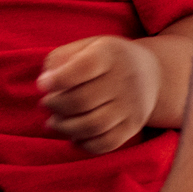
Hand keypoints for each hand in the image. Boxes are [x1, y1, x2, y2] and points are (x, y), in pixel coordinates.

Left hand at [39, 37, 160, 153]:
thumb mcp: (85, 46)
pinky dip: (85, 145)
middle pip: (82, 101)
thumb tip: (45, 84)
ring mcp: (132, 105)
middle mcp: (124, 79)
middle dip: (55, 106)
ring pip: (93, 126)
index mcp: (110, 53)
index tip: (42, 85)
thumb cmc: (105, 59)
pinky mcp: (134, 126)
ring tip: (54, 123)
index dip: (57, 80)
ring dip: (65, 128)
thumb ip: (60, 59)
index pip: (83, 68)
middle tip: (47, 104)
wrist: (150, 73)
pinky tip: (74, 136)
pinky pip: (106, 143)